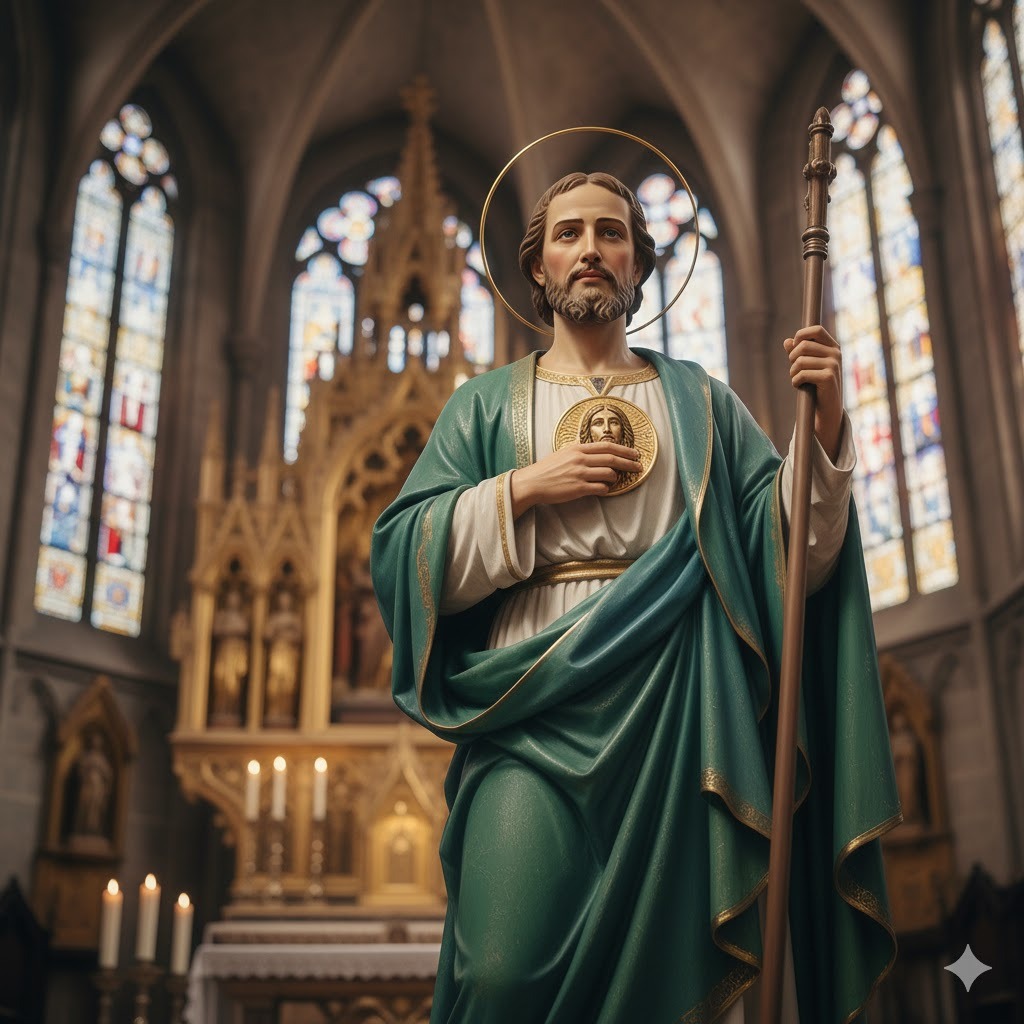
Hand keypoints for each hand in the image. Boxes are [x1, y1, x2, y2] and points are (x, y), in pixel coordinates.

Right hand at [510, 442, 640, 517]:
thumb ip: (579, 451)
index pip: (607, 446)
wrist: (533, 482)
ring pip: (609, 474)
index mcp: (578, 449)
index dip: (624, 450)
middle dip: (629, 463)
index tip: (634, 453)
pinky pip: (600, 488)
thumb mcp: (563, 453)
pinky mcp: (579, 488)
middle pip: (612, 459)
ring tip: (615, 480)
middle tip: (638, 466)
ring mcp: (580, 474)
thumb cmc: (547, 469)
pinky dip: (606, 489)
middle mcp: (581, 459)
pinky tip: (604, 489)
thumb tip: (594, 452)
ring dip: (616, 478)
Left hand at [784, 325, 843, 461]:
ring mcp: (834, 365)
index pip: (816, 330)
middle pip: (803, 345)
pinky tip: (799, 386)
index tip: (794, 349)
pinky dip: (795, 381)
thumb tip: (787, 341)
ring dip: (792, 372)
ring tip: (796, 379)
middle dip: (792, 358)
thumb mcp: (807, 366)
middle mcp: (836, 353)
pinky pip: (802, 373)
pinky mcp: (828, 377)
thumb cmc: (816, 385)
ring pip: (800, 360)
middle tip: (793, 370)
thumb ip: (797, 353)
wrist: (827, 409)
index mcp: (833, 347)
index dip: (801, 336)